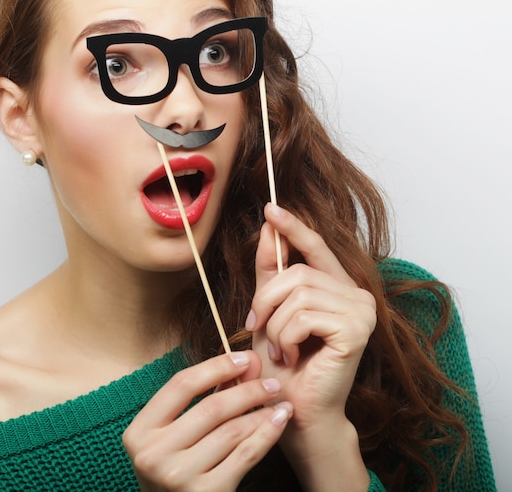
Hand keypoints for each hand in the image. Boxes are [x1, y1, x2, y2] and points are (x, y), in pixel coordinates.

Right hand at [123, 350, 292, 491]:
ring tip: (278, 400)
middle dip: (247, 389)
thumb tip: (247, 362)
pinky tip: (279, 421)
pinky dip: (266, 434)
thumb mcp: (177, 432)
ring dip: (261, 412)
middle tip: (271, 381)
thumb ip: (208, 395)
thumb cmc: (176, 466)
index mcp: (140, 431)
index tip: (244, 358)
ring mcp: (178, 477)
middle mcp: (154, 454)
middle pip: (211, 408)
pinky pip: (244, 455)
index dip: (216, 367)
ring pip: (231, 432)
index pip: (181, 385)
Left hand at [245, 203, 375, 488]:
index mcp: (338, 287)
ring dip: (275, 324)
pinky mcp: (356, 330)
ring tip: (279, 348)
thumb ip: (271, 271)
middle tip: (257, 326)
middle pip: (297, 272)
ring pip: (298, 294)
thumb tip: (268, 227)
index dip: (293, 227)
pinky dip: (286, 336)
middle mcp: (357, 294)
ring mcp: (361, 311)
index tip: (271, 209)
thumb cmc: (284, 364)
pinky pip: (304, 315)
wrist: (296, 410)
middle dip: (266, 300)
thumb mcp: (270, 309)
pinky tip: (293, 356)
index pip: (316, 247)